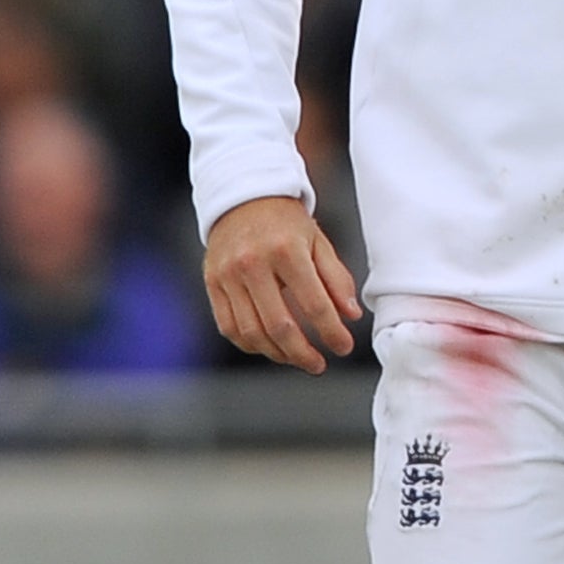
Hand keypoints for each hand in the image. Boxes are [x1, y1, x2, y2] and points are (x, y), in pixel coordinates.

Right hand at [204, 194, 362, 371]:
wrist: (243, 198)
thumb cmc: (287, 223)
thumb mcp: (319, 242)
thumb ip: (336, 279)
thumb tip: (351, 316)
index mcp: (286, 252)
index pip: (313, 304)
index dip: (332, 332)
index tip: (344, 347)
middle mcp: (252, 265)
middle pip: (279, 325)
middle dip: (303, 353)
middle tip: (319, 365)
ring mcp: (227, 276)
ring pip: (251, 331)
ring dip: (277, 353)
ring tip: (298, 359)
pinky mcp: (212, 283)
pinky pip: (229, 325)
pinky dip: (250, 344)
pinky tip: (270, 348)